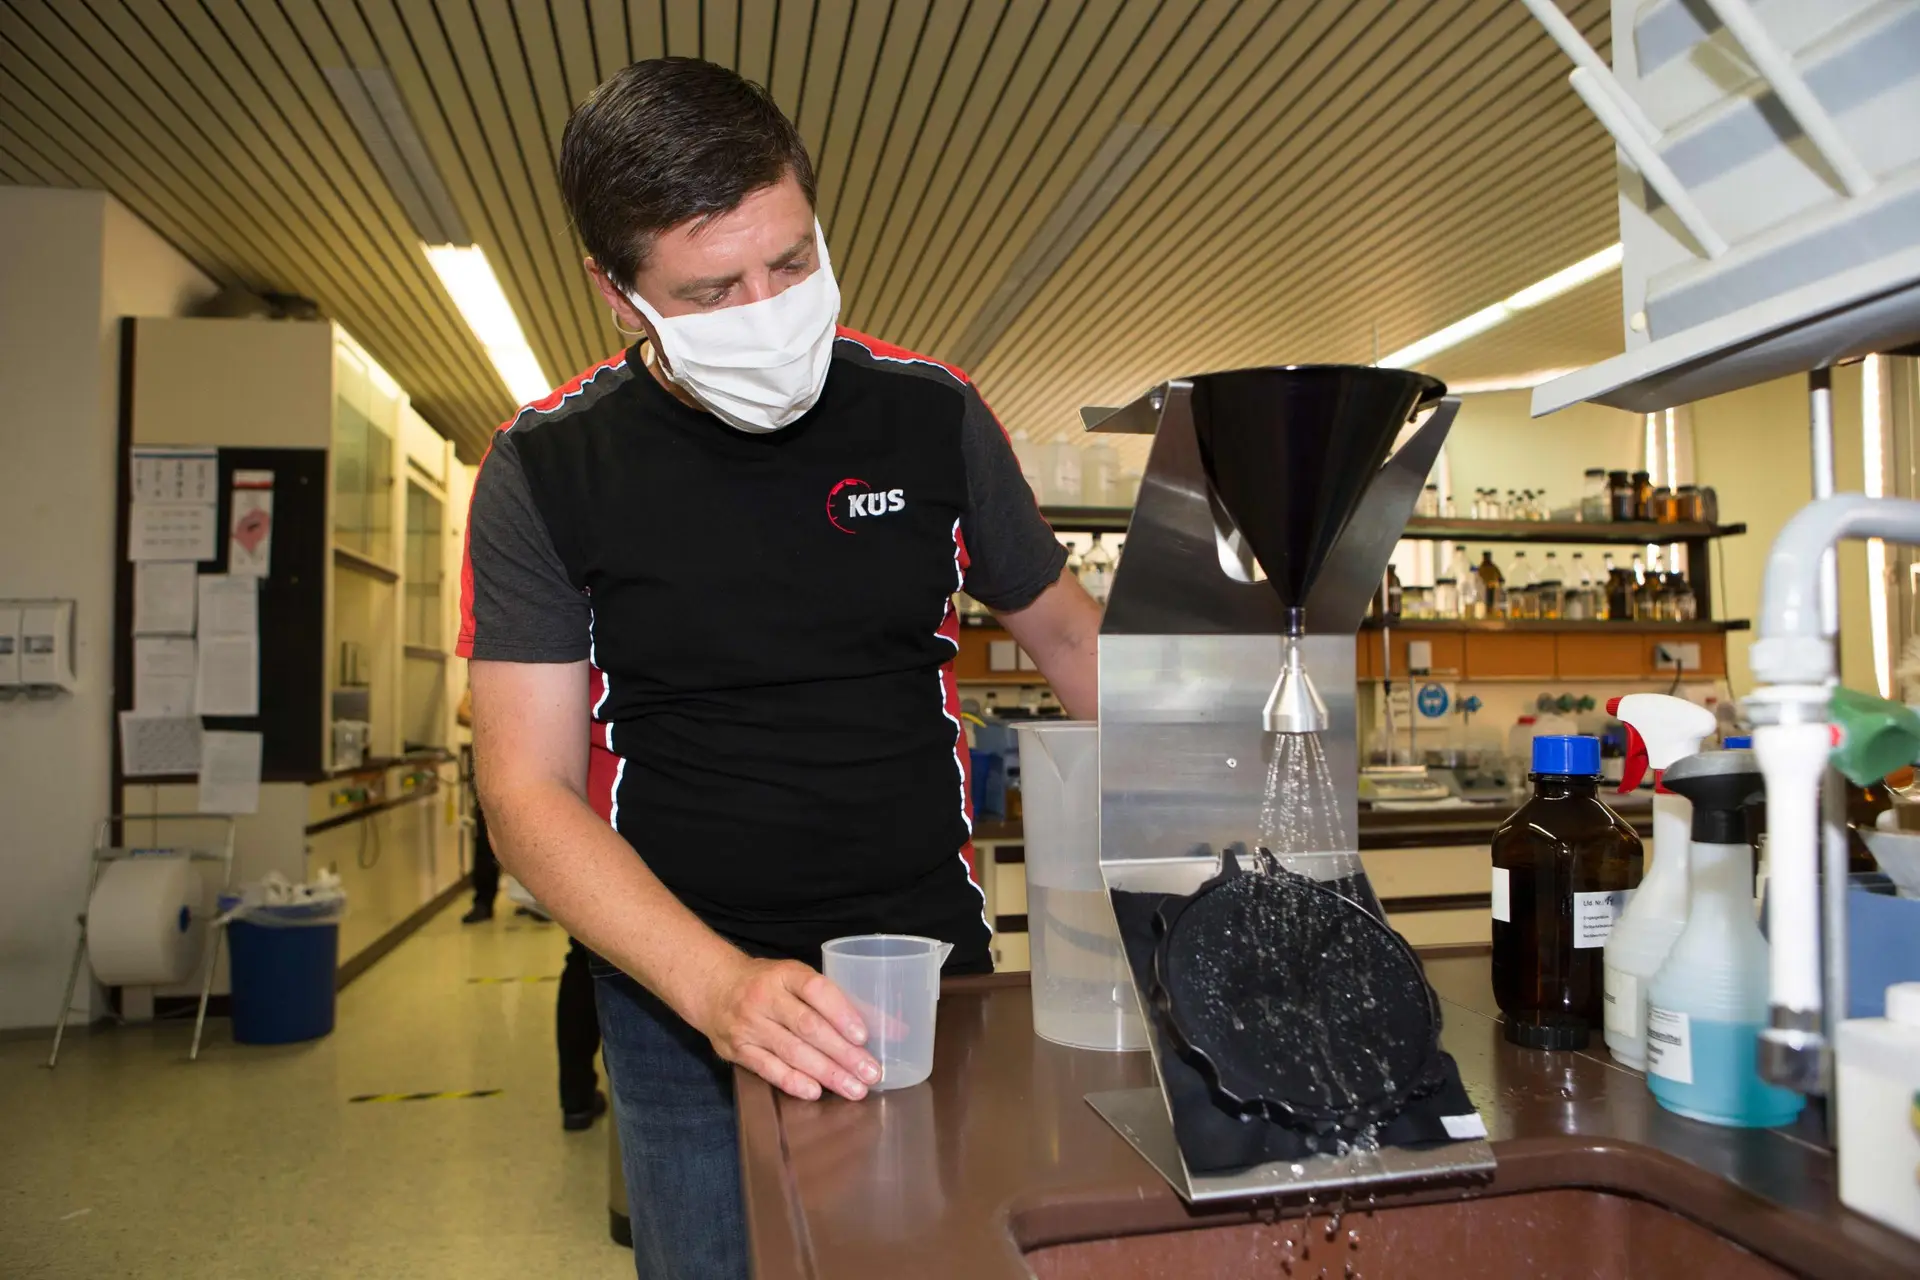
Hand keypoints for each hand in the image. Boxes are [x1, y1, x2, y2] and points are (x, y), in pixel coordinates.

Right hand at [693, 955, 879, 1101]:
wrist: (714, 988)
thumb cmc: (769, 984)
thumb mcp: (798, 978)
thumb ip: (838, 1001)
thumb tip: (893, 1028)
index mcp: (785, 973)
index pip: (816, 989)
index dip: (841, 1012)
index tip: (864, 1035)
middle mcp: (765, 997)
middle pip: (808, 1027)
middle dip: (843, 1052)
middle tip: (871, 1072)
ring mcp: (749, 1024)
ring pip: (791, 1051)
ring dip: (826, 1073)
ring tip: (854, 1088)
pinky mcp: (738, 1049)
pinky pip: (768, 1068)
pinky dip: (793, 1081)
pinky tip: (816, 1091)